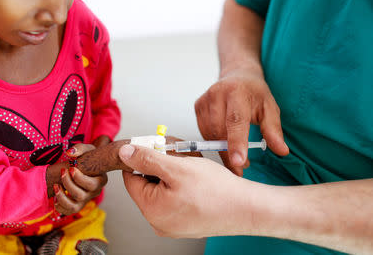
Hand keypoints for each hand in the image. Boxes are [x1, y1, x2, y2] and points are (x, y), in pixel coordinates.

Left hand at [46, 143, 107, 214]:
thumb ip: (80, 148)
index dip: (80, 178)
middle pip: (81, 195)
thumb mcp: (87, 150)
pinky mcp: (77, 205)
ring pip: (74, 206)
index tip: (71, 168)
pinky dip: (60, 207)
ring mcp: (86, 200)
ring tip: (56, 186)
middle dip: (68, 184)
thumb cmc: (87, 158)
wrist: (82, 166)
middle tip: (62, 172)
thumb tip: (70, 153)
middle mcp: (94, 193)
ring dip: (62, 197)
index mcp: (101, 181)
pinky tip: (55, 198)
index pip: (92, 185)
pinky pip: (68, 212)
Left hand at [119, 144, 259, 237]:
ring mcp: (172, 225)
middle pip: (146, 185)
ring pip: (161, 191)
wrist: (248, 209)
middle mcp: (158, 222)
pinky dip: (181, 188)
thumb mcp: (177, 167)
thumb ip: (147, 159)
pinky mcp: (185, 224)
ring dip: (171, 176)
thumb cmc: (217, 191)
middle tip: (177, 157)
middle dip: (159, 167)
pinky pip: (174, 201)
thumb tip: (125, 154)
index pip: (131, 178)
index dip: (141, 159)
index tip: (154, 148)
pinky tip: (195, 182)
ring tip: (189, 170)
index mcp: (151, 210)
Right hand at [194, 68, 288, 175]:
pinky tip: (225, 142)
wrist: (237, 75)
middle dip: (228, 153)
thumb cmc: (254, 93)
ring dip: (221, 150)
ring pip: (209, 134)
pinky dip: (213, 141)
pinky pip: (203, 132)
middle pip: (219, 130)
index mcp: (238, 92)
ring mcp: (205, 99)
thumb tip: (282, 151)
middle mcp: (218, 93)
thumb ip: (273, 130)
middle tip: (240, 169)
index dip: (236, 143)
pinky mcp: (198, 106)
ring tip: (236, 156)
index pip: (235, 120)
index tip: (239, 162)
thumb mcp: (270, 108)